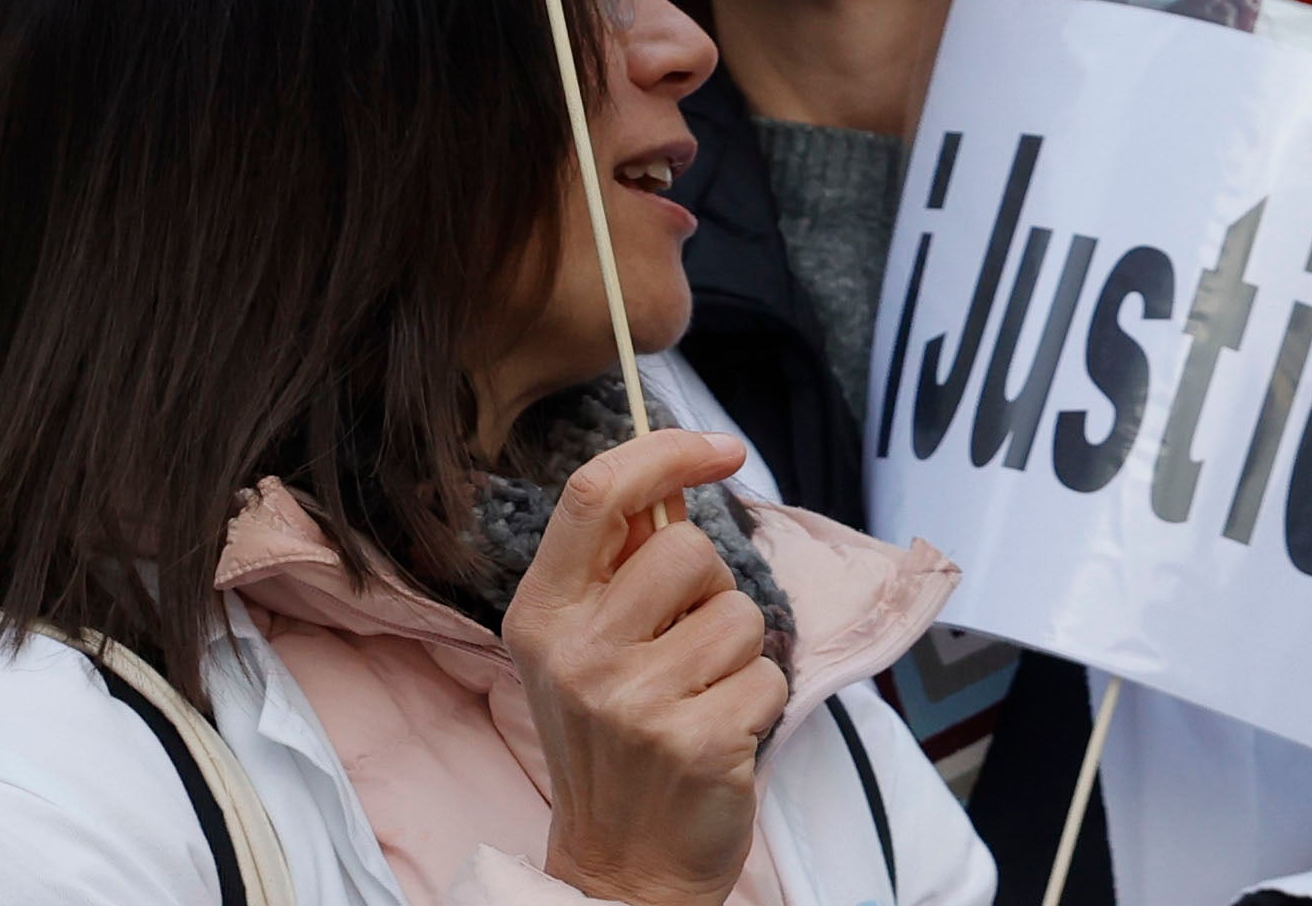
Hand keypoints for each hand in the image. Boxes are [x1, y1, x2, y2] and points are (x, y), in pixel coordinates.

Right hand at [511, 426, 784, 905]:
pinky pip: (769, 675)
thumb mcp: (580, 651)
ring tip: (698, 696)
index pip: (595, 494)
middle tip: (686, 640)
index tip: (720, 448)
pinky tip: (718, 736)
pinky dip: (758, 701)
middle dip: (710, 585)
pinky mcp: (698, 742)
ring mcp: (637, 703)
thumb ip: (614, 569)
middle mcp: (579, 655)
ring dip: (738, 651)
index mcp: (542, 616)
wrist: (621, 868)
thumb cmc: (613, 742)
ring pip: (740, 613)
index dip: (666, 452)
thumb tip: (673, 480)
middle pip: (688, 549)